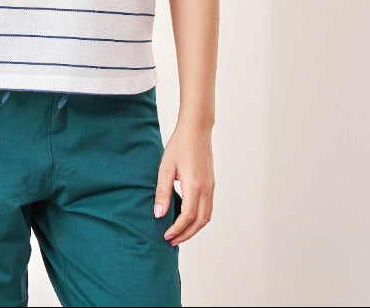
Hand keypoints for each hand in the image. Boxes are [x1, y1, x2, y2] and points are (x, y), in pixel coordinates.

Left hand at [154, 121, 214, 245]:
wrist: (196, 130)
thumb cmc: (179, 146)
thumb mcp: (165, 168)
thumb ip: (162, 192)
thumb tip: (158, 214)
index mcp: (194, 186)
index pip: (187, 216)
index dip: (177, 229)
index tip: (166, 236)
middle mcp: (206, 189)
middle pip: (200, 221)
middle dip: (186, 234)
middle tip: (171, 240)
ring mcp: (211, 187)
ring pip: (206, 216)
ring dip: (194, 228)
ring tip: (179, 232)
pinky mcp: (211, 184)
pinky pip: (208, 208)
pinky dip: (199, 218)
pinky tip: (186, 217)